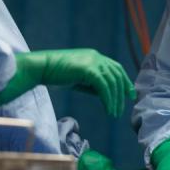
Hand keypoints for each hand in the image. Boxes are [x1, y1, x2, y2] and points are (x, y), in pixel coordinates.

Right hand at [0, 49, 135, 115]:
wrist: (40, 68)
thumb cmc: (55, 74)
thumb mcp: (78, 78)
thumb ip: (92, 83)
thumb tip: (104, 94)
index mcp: (95, 56)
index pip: (115, 68)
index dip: (124, 80)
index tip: (129, 94)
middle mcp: (96, 57)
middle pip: (117, 75)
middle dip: (123, 91)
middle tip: (124, 106)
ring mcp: (93, 62)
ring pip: (112, 82)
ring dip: (115, 100)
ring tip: (114, 113)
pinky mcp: (88, 69)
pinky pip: (104, 87)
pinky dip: (108, 100)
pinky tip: (108, 110)